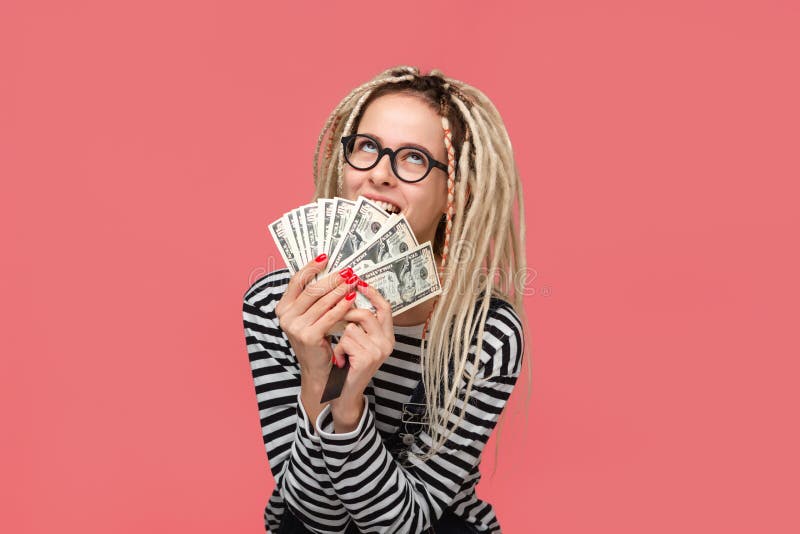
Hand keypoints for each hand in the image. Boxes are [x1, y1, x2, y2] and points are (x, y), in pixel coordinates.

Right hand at [274, 254, 357, 377]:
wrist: (317, 369)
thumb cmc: (316, 338)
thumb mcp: (309, 316)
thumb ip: (313, 298)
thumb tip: (329, 271)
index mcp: (283, 308)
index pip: (296, 281)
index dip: (310, 267)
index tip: (325, 257)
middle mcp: (285, 317)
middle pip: (311, 290)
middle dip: (331, 278)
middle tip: (347, 270)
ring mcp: (295, 327)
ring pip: (322, 301)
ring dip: (340, 289)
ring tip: (352, 281)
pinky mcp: (309, 336)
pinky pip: (330, 316)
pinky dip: (342, 305)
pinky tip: (352, 298)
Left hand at [331, 281, 395, 404]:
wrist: (342, 393)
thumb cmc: (347, 364)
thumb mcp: (358, 340)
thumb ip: (359, 322)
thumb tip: (349, 294)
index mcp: (387, 336)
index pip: (385, 308)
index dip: (372, 294)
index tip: (359, 282)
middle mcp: (387, 343)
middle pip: (366, 314)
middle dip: (347, 314)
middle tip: (336, 316)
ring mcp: (378, 351)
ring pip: (352, 327)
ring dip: (341, 338)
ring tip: (342, 351)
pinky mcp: (367, 359)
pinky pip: (346, 340)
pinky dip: (338, 349)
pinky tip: (341, 360)